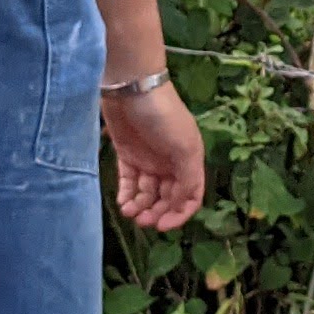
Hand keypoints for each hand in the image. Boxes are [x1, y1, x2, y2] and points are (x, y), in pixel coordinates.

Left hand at [103, 76, 205, 229]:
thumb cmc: (163, 115)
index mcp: (189, 161)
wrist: (132, 87)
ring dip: (140, 206)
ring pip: (146, 193)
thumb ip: (188, 178)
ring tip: (129, 212)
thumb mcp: (185, 147)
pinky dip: (126, 194)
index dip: (179, 213)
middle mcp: (170, 163)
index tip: (163, 225)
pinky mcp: (127, 154)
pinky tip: (122, 203)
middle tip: (142, 221)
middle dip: (156, 212)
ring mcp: (148, 159)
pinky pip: (128, 181)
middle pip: (167, 197)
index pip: (190, 196)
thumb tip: (182, 204)